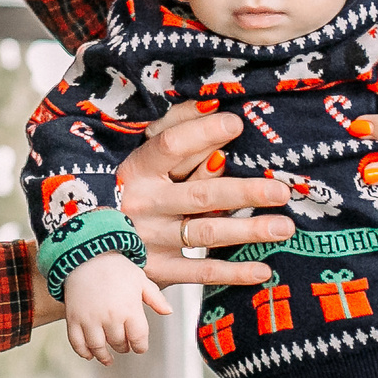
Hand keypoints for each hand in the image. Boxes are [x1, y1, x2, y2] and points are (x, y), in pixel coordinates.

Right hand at [64, 253, 172, 364]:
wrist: (86, 255)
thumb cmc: (115, 266)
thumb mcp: (140, 279)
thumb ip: (155, 298)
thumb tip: (168, 312)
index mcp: (130, 309)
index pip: (139, 339)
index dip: (140, 347)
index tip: (139, 347)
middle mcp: (110, 317)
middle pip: (119, 344)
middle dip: (123, 347)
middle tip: (124, 346)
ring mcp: (90, 319)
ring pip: (98, 347)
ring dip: (104, 356)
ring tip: (108, 358)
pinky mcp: (73, 318)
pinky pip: (77, 342)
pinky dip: (83, 352)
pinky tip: (89, 354)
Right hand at [113, 104, 285, 282]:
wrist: (93, 243)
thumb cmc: (129, 187)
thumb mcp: (143, 154)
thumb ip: (176, 127)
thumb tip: (213, 105)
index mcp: (137, 169)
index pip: (171, 147)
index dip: (203, 133)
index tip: (237, 124)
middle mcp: (144, 204)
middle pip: (200, 195)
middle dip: (244, 193)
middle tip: (281, 191)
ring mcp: (151, 239)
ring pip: (205, 233)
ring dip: (248, 230)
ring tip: (284, 227)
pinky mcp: (158, 269)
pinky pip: (200, 272)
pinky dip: (232, 272)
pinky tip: (262, 269)